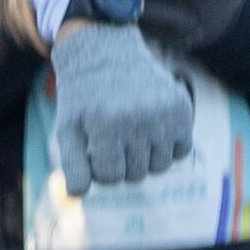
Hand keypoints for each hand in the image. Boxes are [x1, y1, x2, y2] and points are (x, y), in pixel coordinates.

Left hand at [46, 18, 194, 191]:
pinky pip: (182, 150)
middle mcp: (138, 118)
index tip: (96, 148)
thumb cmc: (83, 99)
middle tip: (114, 137)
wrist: (106, 54)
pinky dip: (169, 147)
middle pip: (136, 174)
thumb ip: (71, 166)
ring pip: (160, 167)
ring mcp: (164, 113)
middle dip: (122, 163)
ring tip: (132, 133)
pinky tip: (153, 128)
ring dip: (145, 158)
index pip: (110, 177)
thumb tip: (79, 195)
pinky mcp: (182, 108)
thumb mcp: (67, 129)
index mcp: (105, 124)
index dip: (101, 167)